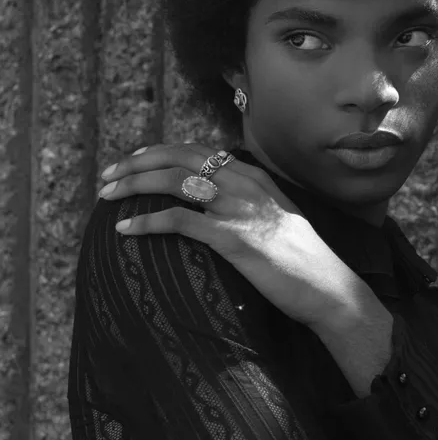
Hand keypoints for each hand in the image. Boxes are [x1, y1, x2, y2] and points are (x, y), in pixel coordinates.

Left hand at [97, 143, 362, 328]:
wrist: (329, 288)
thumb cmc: (303, 260)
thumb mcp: (278, 217)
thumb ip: (250, 201)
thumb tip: (218, 201)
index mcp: (254, 177)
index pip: (198, 151)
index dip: (160, 151)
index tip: (134, 159)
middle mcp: (245, 185)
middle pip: (179, 159)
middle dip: (136, 163)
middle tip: (108, 175)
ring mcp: (240, 210)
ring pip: (174, 182)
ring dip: (133, 185)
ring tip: (107, 196)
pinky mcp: (234, 238)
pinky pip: (180, 222)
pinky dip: (147, 223)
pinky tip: (126, 230)